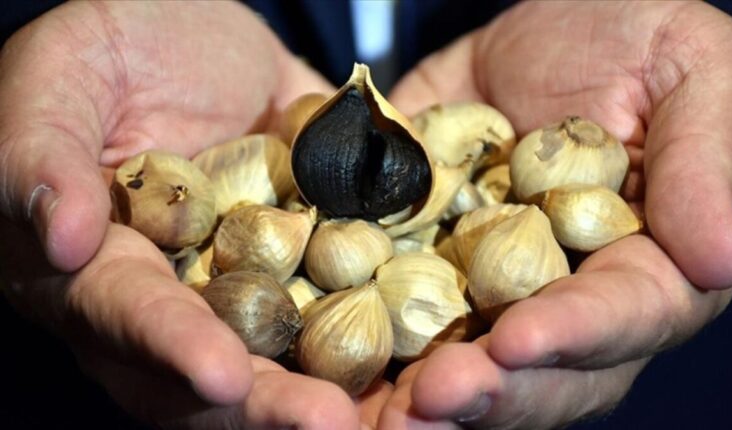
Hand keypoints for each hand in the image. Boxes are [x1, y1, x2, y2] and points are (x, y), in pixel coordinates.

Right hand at [0, 1, 383, 427]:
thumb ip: (40, 148)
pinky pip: (350, 302)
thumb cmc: (116, 44)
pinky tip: (431, 358)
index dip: (172, 348)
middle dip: (270, 404)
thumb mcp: (64, 71)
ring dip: (338, 391)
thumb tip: (57, 238)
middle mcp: (182, 294)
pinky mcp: (315, 257)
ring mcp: (255, 282)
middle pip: (218, 366)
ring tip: (398, 414)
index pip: (130, 315)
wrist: (206, 33)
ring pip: (290, 354)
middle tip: (327, 425)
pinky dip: (389, 335)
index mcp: (104, 263)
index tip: (221, 375)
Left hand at [381, 1, 731, 427]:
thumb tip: (722, 259)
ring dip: (422, 394)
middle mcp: (568, 292)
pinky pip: (400, 306)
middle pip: (539, 369)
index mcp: (647, 262)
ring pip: (467, 359)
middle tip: (432, 399)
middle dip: (488, 390)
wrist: (554, 22)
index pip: (621, 315)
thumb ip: (705, 166)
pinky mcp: (435, 258)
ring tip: (378, 413)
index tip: (519, 341)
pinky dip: (368, 340)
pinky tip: (328, 364)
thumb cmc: (646, 40)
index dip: (575, 334)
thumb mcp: (698, 76)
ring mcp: (496, 284)